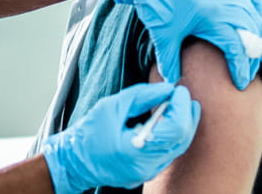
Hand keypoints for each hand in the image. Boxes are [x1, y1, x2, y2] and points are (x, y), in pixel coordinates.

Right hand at [41, 83, 199, 193]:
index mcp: (135, 149)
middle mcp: (146, 166)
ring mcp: (148, 172)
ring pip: (179, 146)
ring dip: (182, 123)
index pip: (175, 129)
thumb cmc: (89, 132)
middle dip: (186, 113)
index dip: (181, 106)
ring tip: (177, 103)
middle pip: (182, 139)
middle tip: (181, 94)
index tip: (178, 90)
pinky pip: (169, 152)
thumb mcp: (112, 106)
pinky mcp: (148, 172)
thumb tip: (168, 88)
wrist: (75, 161)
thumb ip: (142, 96)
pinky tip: (167, 119)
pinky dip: (173, 133)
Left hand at [98, 0, 261, 87]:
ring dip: (261, 34)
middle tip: (253, 71)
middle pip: (251, 32)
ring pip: (254, 12)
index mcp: (215, 16)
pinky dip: (256, 5)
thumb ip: (170, 63)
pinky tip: (257, 17)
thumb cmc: (155, 1)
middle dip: (253, 56)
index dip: (242, 68)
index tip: (241, 83)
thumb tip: (171, 83)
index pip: (238, 49)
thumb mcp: (163, 36)